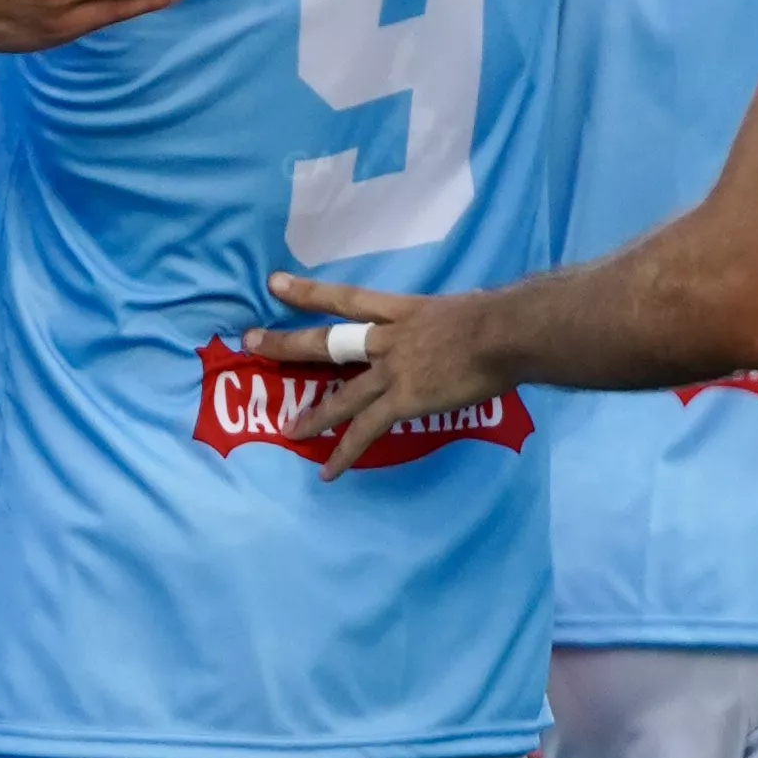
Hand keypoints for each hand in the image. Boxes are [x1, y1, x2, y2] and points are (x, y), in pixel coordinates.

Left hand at [240, 271, 522, 478]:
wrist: (505, 333)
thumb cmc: (498, 316)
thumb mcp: (464, 308)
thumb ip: (448, 321)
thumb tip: (457, 327)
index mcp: (403, 310)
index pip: (345, 298)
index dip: (308, 292)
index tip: (275, 284)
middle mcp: (388, 338)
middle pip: (327, 340)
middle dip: (287, 343)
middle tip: (251, 341)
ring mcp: (392, 370)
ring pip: (342, 396)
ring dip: (314, 415)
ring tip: (288, 431)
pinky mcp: (403, 400)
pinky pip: (366, 431)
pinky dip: (346, 453)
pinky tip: (329, 473)